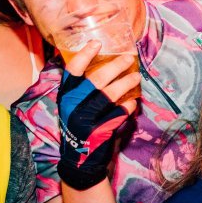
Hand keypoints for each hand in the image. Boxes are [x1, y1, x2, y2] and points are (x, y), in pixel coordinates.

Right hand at [56, 41, 139, 189]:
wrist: (79, 159)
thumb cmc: (78, 127)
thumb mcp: (72, 107)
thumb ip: (80, 89)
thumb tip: (102, 64)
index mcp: (65, 96)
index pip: (72, 71)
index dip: (84, 55)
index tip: (97, 43)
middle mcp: (72, 106)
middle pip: (96, 80)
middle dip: (115, 66)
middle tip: (128, 58)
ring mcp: (85, 119)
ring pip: (110, 95)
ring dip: (126, 83)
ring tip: (137, 77)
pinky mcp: (99, 131)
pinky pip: (118, 113)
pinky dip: (128, 106)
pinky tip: (133, 102)